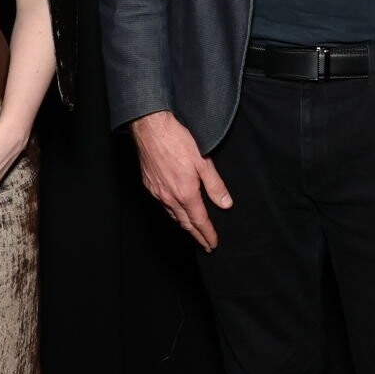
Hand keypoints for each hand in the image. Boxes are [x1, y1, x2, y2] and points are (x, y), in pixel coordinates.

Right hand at [131, 111, 232, 251]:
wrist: (151, 128)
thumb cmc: (177, 141)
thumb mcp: (203, 162)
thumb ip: (215, 185)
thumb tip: (225, 204)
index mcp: (186, 193)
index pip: (199, 221)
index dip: (207, 234)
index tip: (212, 244)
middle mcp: (170, 197)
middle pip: (185, 223)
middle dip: (196, 235)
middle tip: (204, 244)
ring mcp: (157, 192)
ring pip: (172, 215)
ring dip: (183, 225)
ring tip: (192, 230)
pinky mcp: (149, 185)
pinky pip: (162, 205)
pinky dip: (171, 212)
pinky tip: (175, 210)